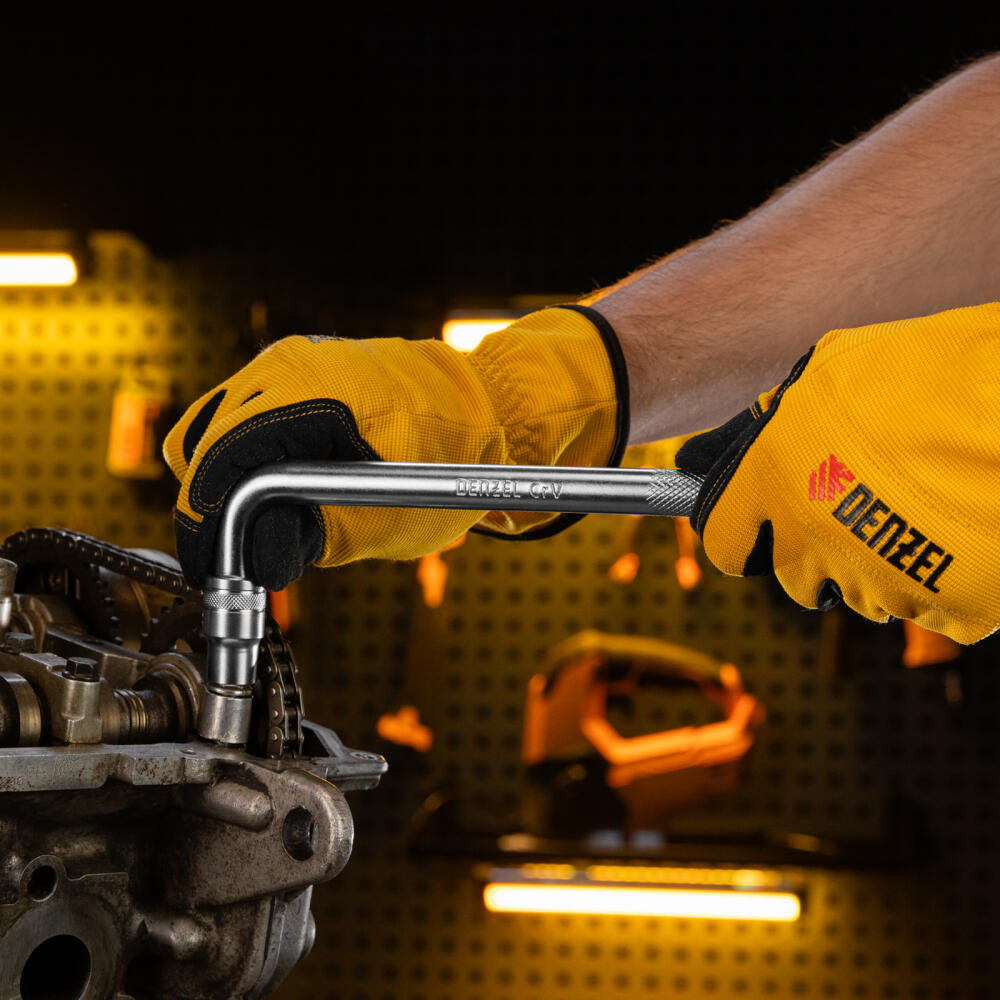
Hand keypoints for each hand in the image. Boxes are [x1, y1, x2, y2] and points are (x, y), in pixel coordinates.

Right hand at [164, 306, 626, 588]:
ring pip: (210, 428)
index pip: (221, 460)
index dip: (210, 521)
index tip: (221, 564)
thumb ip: (309, 536)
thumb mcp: (384, 520)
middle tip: (245, 551)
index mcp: (313, 396)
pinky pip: (236, 413)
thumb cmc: (453, 462)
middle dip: (214, 504)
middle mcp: (289, 366)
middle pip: (202, 444)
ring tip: (262, 523)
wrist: (487, 408)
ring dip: (223, 478)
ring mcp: (287, 360)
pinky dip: (239, 453)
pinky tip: (273, 486)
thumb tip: (250, 558)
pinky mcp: (291, 368)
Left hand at [674, 303, 999, 642]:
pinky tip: (950, 530)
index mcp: (773, 486)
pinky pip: (920, 604)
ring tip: (914, 505)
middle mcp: (811, 543)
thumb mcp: (825, 378)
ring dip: (874, 559)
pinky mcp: (940, 609)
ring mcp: (876, 582)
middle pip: (793, 577)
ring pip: (857, 591)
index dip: (741, 532)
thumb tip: (690, 460)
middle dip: (813, 550)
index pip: (724, 543)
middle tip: (856, 505)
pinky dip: (931, 577)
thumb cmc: (924, 377)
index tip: (757, 523)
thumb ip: (752, 429)